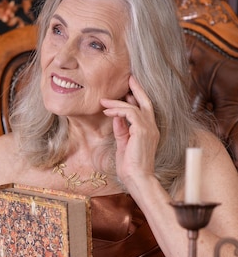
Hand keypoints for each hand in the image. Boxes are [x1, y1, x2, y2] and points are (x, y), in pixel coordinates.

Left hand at [101, 75, 159, 189]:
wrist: (137, 178)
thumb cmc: (130, 167)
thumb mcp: (124, 145)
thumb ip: (121, 130)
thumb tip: (117, 118)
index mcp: (150, 131)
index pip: (145, 110)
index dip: (138, 98)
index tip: (128, 90)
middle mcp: (152, 128)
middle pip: (146, 102)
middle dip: (137, 88)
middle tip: (128, 78)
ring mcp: (149, 128)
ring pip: (133, 107)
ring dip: (117, 104)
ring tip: (103, 103)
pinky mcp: (142, 131)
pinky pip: (130, 113)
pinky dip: (118, 111)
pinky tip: (108, 113)